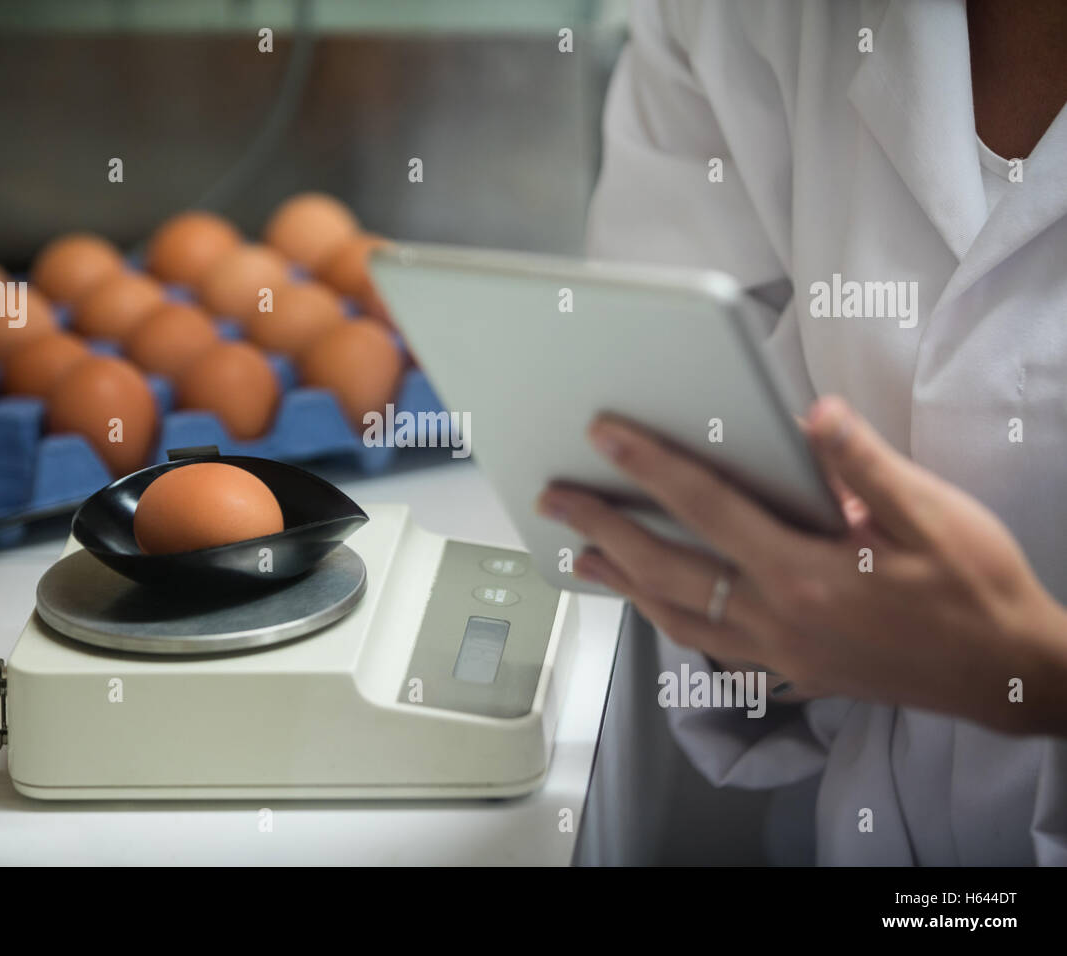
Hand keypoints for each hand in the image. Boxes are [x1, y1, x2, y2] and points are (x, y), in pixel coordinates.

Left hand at [535, 396, 1066, 734]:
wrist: (1006, 676)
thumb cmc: (975, 590)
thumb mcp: (933, 517)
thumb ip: (863, 467)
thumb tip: (811, 416)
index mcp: (806, 575)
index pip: (706, 508)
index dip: (649, 465)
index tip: (604, 434)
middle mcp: (777, 621)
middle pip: (666, 569)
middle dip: (603, 528)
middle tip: (554, 499)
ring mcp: (778, 654)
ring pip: (675, 616)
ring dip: (621, 581)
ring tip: (579, 553)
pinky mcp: (789, 671)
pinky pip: (705, 645)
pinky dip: (665, 617)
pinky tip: (651, 600)